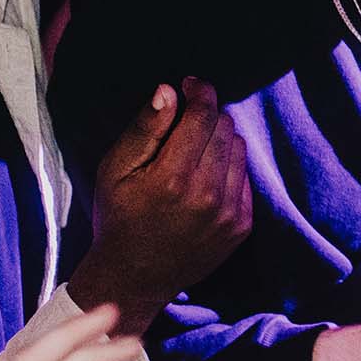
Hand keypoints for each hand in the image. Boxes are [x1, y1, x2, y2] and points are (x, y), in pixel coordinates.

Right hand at [68, 78, 252, 335]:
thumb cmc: (118, 217)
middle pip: (224, 128)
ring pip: (239, 149)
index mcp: (173, 177)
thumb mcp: (115, 170)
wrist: (133, 276)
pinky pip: (245, 177)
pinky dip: (228, 168)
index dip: (199, 92)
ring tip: (193, 151)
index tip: (190, 84)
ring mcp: (229, 212)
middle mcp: (208, 195)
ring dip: (220, 140)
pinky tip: (204, 178)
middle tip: (186, 122)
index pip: (203, 115)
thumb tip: (168, 90)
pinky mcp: (242, 225)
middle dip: (207, 116)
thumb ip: (144, 128)